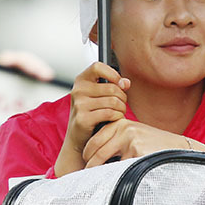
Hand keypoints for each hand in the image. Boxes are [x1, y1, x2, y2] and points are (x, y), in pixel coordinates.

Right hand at [55, 62, 130, 176]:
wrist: (78, 137)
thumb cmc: (91, 113)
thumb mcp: (98, 96)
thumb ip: (112, 86)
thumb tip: (126, 82)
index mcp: (81, 80)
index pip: (97, 66)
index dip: (112, 74)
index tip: (120, 83)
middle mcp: (78, 90)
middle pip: (111, 87)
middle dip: (122, 97)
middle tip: (122, 105)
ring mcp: (79, 104)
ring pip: (113, 101)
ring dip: (122, 108)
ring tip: (119, 112)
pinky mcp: (83, 118)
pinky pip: (110, 113)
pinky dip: (118, 116)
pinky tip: (115, 119)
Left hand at [82, 120, 204, 168]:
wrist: (178, 149)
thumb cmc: (152, 146)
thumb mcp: (132, 136)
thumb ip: (114, 140)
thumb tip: (89, 158)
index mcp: (120, 123)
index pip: (93, 140)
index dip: (87, 155)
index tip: (87, 164)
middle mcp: (123, 128)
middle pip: (95, 151)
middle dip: (90, 165)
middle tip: (88, 175)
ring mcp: (130, 139)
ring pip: (104, 161)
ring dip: (101, 172)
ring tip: (101, 180)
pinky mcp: (138, 151)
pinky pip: (119, 168)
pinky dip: (118, 176)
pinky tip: (125, 177)